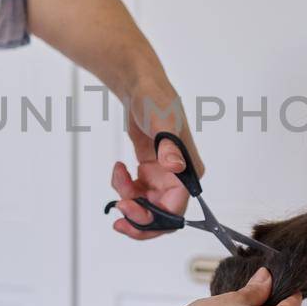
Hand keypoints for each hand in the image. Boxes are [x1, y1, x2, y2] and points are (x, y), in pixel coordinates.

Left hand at [109, 83, 204, 240]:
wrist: (140, 87)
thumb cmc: (156, 100)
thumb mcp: (162, 122)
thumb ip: (169, 146)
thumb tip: (175, 167)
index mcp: (188, 172)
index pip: (176, 210)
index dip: (154, 218)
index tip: (131, 209)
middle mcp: (179, 179)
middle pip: (161, 216)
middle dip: (139, 217)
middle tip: (118, 209)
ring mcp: (164, 177)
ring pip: (147, 207)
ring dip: (128, 198)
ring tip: (118, 174)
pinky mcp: (150, 173)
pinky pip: (137, 194)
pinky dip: (124, 188)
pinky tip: (120, 170)